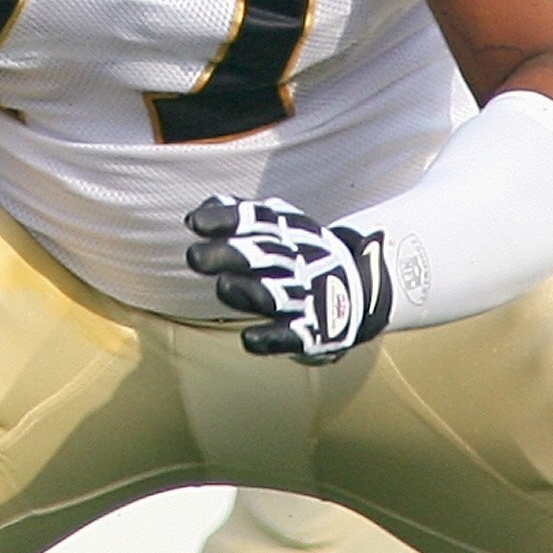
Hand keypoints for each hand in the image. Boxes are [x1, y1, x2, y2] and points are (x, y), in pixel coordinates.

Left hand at [185, 196, 391, 361]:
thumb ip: (238, 219)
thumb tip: (197, 213)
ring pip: (275, 294)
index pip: (256, 220)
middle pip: (262, 256)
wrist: (359, 292)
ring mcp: (305, 297)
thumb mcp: (278, 229)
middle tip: (193, 257)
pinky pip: (291, 335)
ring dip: (250, 291)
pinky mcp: (312, 332)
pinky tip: (248, 340)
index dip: (225, 220)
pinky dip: (271, 339)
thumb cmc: (301, 257)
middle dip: (229, 256)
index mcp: (288, 233)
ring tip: (223, 286)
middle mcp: (297, 262)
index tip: (194, 223)